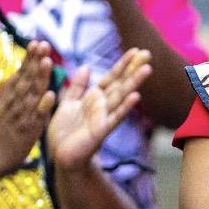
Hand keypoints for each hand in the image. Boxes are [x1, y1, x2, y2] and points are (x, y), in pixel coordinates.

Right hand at [0, 42, 56, 176]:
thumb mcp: (0, 107)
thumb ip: (8, 91)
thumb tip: (13, 73)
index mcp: (7, 97)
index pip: (20, 73)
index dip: (29, 58)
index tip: (37, 42)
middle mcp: (13, 104)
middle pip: (25, 79)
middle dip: (34, 61)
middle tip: (43, 44)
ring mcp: (19, 116)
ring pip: (30, 95)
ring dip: (39, 78)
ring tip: (48, 62)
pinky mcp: (26, 131)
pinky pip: (35, 117)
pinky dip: (42, 106)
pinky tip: (50, 94)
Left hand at [49, 48, 150, 168]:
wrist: (60, 157)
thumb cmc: (64, 133)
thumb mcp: (67, 103)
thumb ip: (77, 86)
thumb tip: (87, 66)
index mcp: (94, 98)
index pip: (111, 78)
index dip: (123, 64)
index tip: (136, 50)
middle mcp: (102, 106)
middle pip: (120, 83)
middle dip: (133, 69)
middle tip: (148, 53)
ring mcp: (103, 118)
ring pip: (120, 97)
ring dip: (134, 83)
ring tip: (147, 69)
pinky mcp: (100, 131)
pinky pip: (114, 117)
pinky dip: (125, 107)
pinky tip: (136, 97)